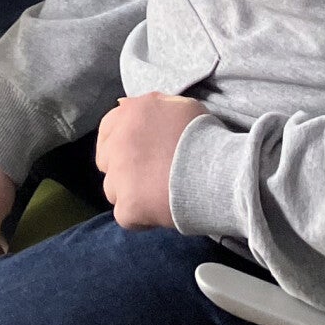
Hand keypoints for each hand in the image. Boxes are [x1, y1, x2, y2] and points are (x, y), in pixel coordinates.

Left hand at [94, 94, 207, 228]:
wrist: (218, 170)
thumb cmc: (205, 137)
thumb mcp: (179, 106)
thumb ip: (151, 106)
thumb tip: (126, 106)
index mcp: (128, 115)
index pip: (108, 129)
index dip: (120, 144)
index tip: (136, 155)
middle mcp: (117, 142)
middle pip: (106, 161)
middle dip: (122, 170)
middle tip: (149, 178)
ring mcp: (119, 175)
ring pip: (113, 190)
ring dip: (131, 195)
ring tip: (159, 197)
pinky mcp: (128, 205)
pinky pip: (126, 216)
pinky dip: (141, 218)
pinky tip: (161, 213)